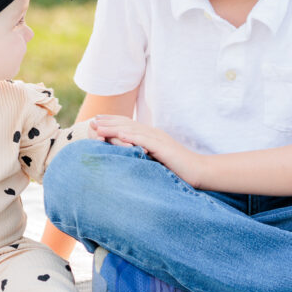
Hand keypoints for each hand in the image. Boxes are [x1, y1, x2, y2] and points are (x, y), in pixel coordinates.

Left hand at [91, 115, 206, 187]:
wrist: (198, 171)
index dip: (112, 122)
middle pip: (127, 124)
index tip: (97, 121)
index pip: (129, 126)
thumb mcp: (157, 160)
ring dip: (113, 127)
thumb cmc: (179, 169)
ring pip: (132, 130)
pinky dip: (131, 137)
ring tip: (98, 126)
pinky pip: (144, 140)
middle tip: (93, 119)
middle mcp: (154, 134)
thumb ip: (145, 155)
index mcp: (152, 136)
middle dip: (109, 121)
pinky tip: (119, 135)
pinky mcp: (163, 147)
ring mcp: (158, 139)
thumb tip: (130, 157)